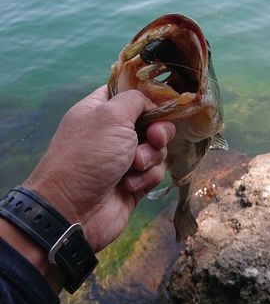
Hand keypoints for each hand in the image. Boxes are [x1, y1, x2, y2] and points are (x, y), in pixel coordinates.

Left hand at [23, 85, 174, 252]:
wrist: (72, 209)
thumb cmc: (89, 154)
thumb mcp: (111, 115)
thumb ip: (136, 100)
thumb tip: (151, 104)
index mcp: (101, 110)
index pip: (129, 94)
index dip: (148, 97)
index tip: (161, 104)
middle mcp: (112, 133)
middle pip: (150, 123)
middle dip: (158, 131)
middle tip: (154, 138)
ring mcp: (123, 159)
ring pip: (156, 149)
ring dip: (150, 156)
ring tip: (133, 166)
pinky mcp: (133, 183)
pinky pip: (154, 173)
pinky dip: (145, 177)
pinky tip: (128, 185)